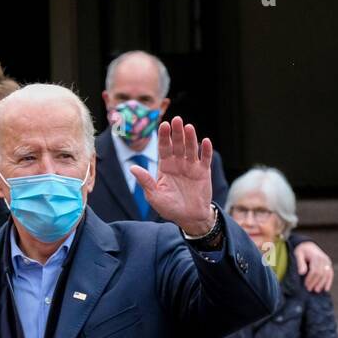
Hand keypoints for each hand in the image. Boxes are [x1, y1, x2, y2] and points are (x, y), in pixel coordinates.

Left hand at [130, 116, 214, 235]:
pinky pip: (205, 159)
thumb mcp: (154, 196)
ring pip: (191, 148)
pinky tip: (205, 141)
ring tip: (189, 127)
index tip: (163, 125)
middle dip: (177, 133)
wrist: (189, 218)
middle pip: (177, 144)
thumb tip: (132, 168)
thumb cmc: (170, 208)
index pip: (164, 148)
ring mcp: (191, 166)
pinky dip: (206, 150)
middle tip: (177, 120)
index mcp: (165, 166)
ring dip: (190, 138)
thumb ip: (145, 181)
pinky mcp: (203, 172)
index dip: (164, 137)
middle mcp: (178, 163)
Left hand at [293, 241, 333, 292]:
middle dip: (315, 282)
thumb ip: (300, 263)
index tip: (306, 285)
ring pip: (326, 275)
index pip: (314, 270)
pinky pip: (330, 273)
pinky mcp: (329, 264)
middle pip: (321, 273)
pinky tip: (326, 289)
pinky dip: (329, 281)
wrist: (308, 245)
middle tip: (309, 289)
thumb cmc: (302, 251)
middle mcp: (323, 259)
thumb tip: (302, 273)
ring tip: (316, 290)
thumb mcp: (298, 254)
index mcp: (316, 256)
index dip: (310, 279)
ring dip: (322, 283)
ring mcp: (327, 261)